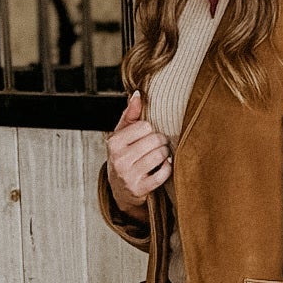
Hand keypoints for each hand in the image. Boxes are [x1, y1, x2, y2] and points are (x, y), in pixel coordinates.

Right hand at [105, 90, 171, 212]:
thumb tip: (137, 94)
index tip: (149, 135)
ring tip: (162, 154)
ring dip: (165, 154)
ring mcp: (129, 176)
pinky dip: (167, 168)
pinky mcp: (140, 189)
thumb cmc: (124, 156)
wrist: (120, 188)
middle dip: (161, 141)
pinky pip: (163, 174)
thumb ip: (130, 114)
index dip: (151, 129)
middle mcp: (119, 159)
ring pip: (160, 155)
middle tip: (159, 144)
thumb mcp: (122, 134)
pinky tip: (164, 166)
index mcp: (114, 142)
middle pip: (154, 140)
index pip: (145, 126)